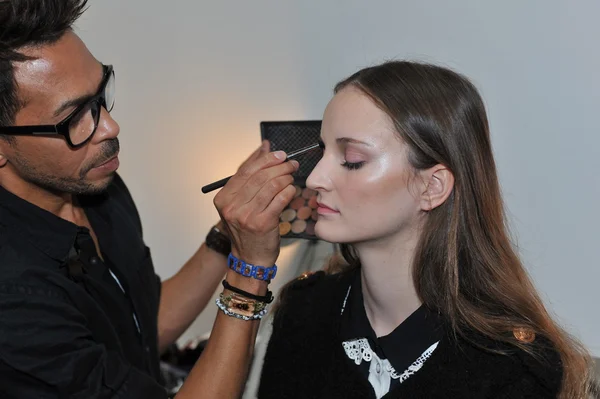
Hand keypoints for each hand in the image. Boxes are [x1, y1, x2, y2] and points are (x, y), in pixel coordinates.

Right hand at [214, 141, 298, 266]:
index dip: (265, 159)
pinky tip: (291, 190)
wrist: (250, 259)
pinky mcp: (262, 223)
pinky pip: (280, 199)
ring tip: (291, 176)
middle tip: (291, 164)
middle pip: (259, 176)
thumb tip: (264, 147)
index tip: (280, 154)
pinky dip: (289, 190)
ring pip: (272, 186)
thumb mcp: (241, 202)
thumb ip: (251, 174)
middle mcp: (232, 207)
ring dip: (286, 177)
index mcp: (223, 198)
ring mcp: (246, 216)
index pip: (245, 171)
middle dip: (279, 166)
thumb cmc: (247, 228)